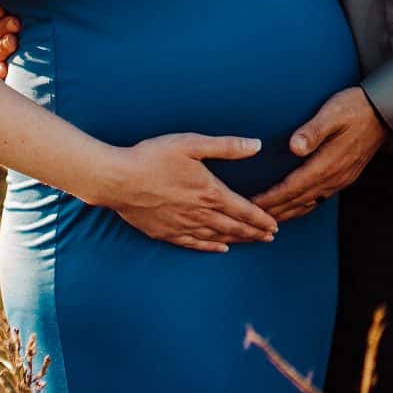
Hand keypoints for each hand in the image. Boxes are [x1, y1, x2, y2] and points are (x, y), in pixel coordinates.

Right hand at [99, 133, 279, 252]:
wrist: (117, 180)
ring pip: (218, 238)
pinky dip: (211, 248)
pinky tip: (220, 249)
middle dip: (255, 232)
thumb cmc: (153, 157)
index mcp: (210, 192)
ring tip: (253, 242)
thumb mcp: (191, 144)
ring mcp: (183, 226)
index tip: (275, 225)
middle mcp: (200, 214)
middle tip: (271, 237)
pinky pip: (195, 244)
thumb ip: (226, 146)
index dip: (261, 219)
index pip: (244, 210)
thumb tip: (256, 145)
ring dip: (238, 240)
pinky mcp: (166, 233)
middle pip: (235, 227)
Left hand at [254, 87, 385, 220]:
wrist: (384, 112)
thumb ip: (313, 131)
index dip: (270, 199)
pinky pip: (318, 200)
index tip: (250, 206)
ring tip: (267, 221)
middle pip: (296, 202)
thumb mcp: (332, 113)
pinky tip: (294, 208)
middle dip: (273, 212)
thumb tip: (293, 147)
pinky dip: (301, 208)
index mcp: (327, 164)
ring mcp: (340, 180)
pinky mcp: (344, 178)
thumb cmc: (355, 108)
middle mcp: (333, 178)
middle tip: (251, 220)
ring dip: (286, 214)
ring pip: (307, 205)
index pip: (291, 188)